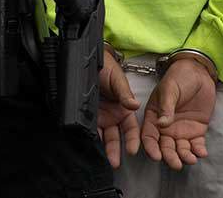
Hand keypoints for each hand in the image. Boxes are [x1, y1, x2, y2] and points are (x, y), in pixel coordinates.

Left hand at [98, 48, 140, 167]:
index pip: (131, 129)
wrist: (87, 60)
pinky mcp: (87, 115)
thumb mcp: (117, 80)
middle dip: (115, 150)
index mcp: (124, 108)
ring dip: (103, 148)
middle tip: (115, 163)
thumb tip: (134, 105)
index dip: (132, 139)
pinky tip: (90, 147)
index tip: (133, 150)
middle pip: (116, 136)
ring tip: (104, 160)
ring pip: (102, 136)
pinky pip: (89, 129)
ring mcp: (100, 116)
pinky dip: (89, 138)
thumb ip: (125, 94)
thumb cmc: (106, 67)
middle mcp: (113, 115)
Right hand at [142, 57, 216, 169]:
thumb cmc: (179, 78)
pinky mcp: (196, 131)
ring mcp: (181, 130)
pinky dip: (199, 151)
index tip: (156, 156)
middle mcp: (165, 127)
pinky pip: (196, 145)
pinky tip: (201, 153)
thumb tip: (162, 124)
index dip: (151, 147)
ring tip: (191, 159)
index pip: (149, 135)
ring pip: (180, 149)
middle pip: (165, 146)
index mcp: (154, 116)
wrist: (199, 73)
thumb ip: (166, 107)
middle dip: (170, 156)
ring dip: (184, 156)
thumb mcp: (170, 90)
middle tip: (176, 164)